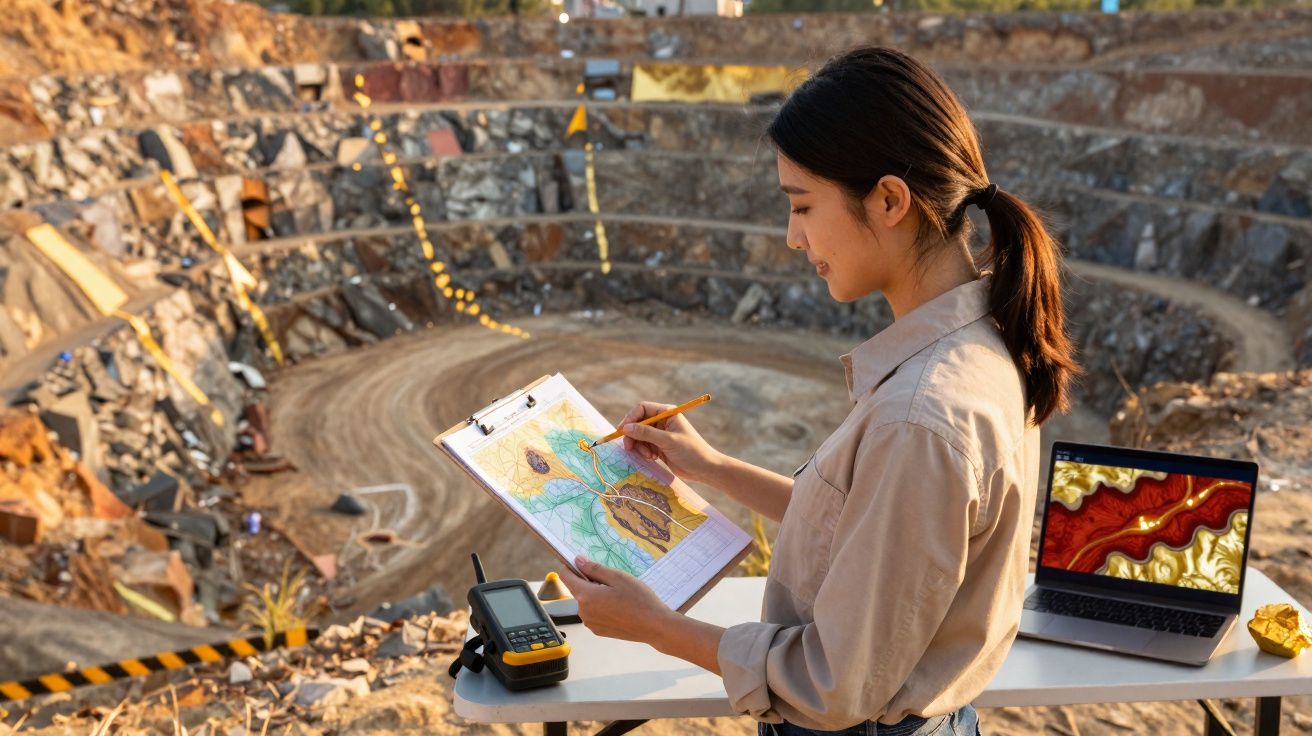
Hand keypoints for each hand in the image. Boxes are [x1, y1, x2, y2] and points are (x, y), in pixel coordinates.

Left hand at [557, 556, 673, 643]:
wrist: (654, 626)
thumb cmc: (639, 599)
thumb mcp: (618, 577)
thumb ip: (594, 568)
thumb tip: (577, 560)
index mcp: (585, 596)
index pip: (565, 576)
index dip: (571, 566)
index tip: (583, 562)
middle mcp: (583, 612)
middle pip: (578, 589)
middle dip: (589, 582)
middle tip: (613, 581)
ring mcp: (590, 623)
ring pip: (587, 602)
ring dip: (596, 595)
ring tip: (619, 596)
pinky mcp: (599, 631)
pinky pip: (594, 613)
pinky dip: (602, 608)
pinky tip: (620, 608)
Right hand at [617, 401, 723, 483]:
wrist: (704, 469)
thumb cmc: (690, 451)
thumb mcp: (668, 441)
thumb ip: (646, 433)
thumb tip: (626, 427)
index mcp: (667, 413)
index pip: (642, 408)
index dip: (630, 418)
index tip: (622, 431)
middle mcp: (662, 421)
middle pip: (638, 423)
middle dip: (632, 435)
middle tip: (628, 448)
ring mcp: (660, 434)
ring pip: (639, 436)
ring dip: (639, 446)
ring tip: (649, 455)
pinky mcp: (659, 446)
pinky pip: (644, 445)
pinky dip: (644, 451)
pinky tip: (653, 458)